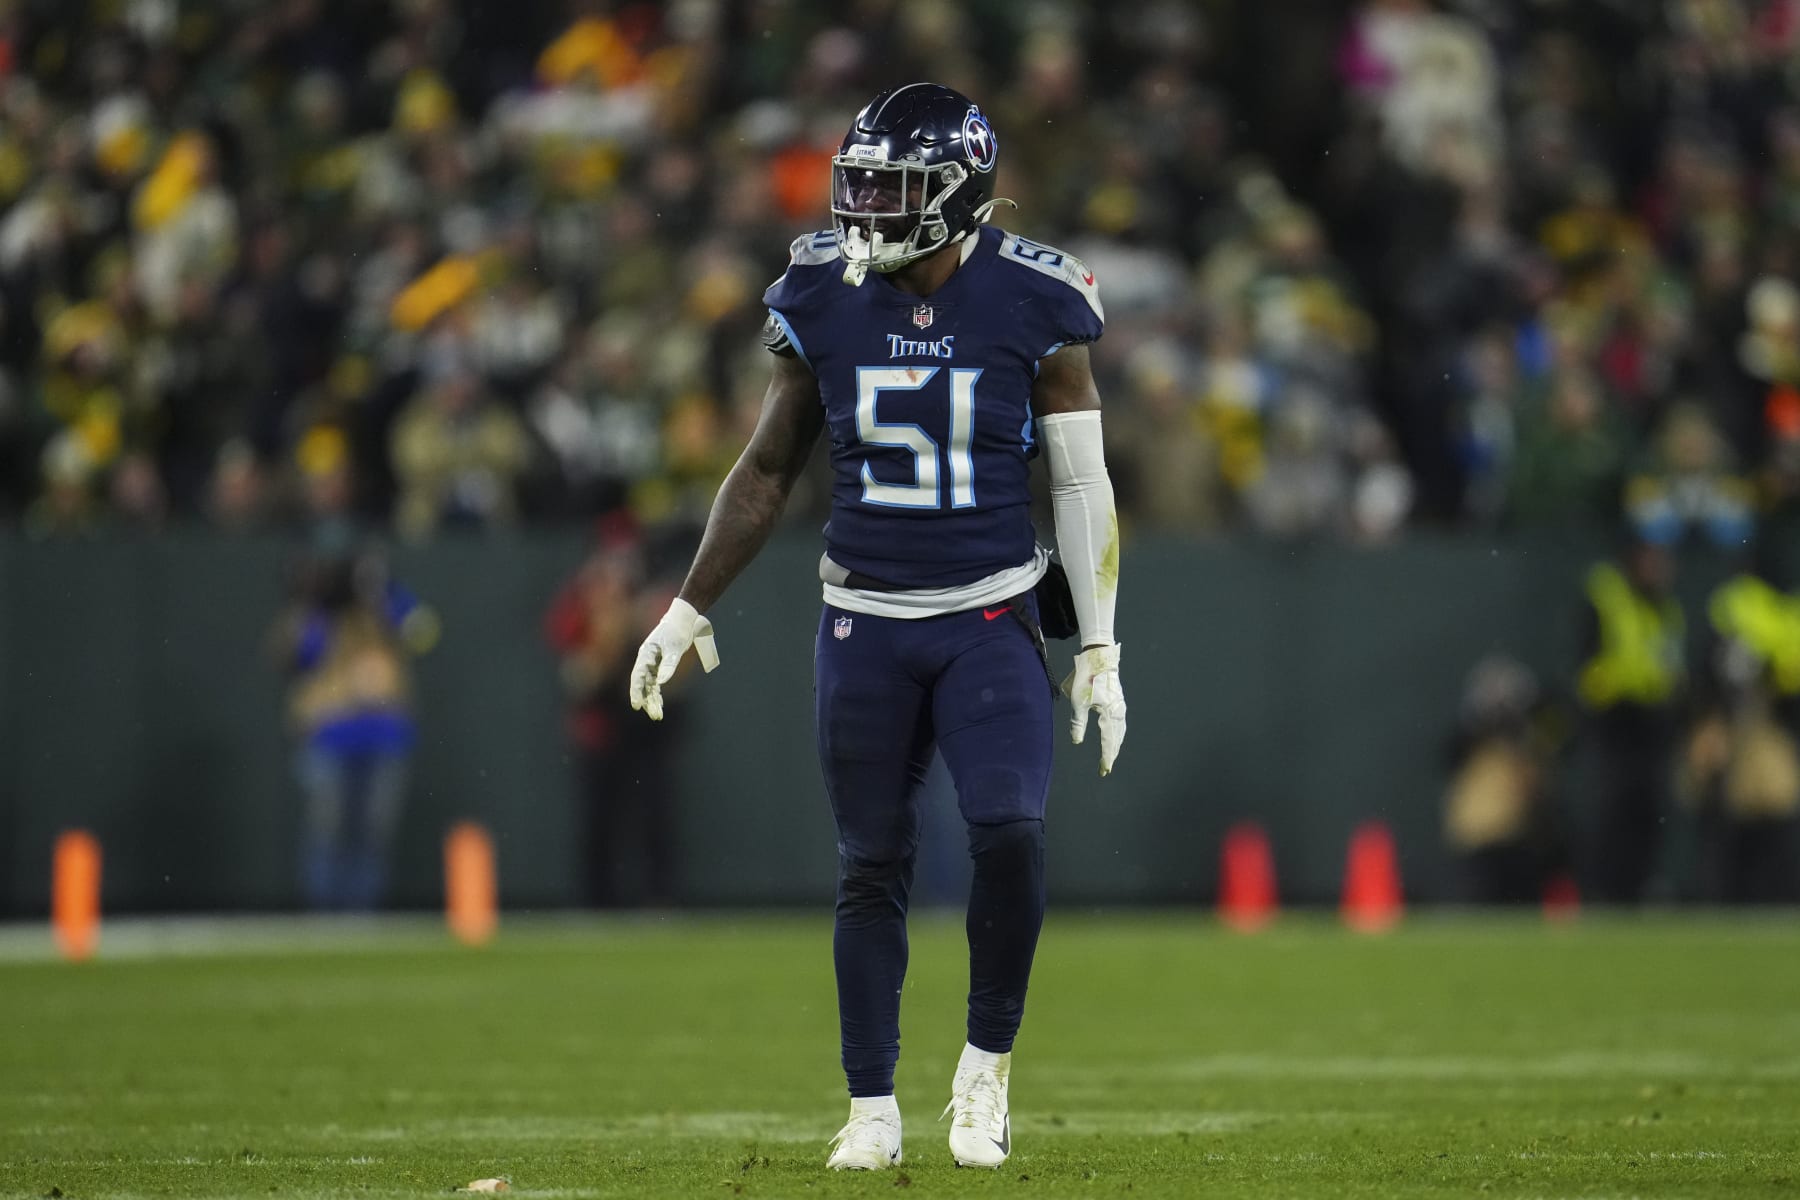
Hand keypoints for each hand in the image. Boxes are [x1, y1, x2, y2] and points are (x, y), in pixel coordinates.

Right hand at [628, 598, 719, 720]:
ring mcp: (652, 664)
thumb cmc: (677, 630)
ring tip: (657, 715)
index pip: (637, 676)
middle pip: (643, 685)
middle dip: (648, 701)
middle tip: (655, 715)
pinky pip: (656, 684)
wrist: (683, 620)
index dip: (636, 692)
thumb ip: (669, 665)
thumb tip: (662, 682)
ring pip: (649, 686)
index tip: (636, 705)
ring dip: (653, 700)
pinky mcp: (660, 666)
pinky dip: (658, 694)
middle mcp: (646, 661)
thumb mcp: (675, 647)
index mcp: (645, 654)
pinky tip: (659, 705)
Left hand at [1061, 643, 1125, 775]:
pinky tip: (1114, 736)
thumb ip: (1078, 723)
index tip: (1104, 771)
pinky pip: (1119, 723)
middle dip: (1110, 754)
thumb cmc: (1087, 678)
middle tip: (1105, 769)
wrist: (1099, 658)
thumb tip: (1077, 741)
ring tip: (1110, 756)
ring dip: (1115, 745)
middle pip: (1116, 739)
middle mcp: (1118, 713)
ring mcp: (1120, 707)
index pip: (1108, 742)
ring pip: (1119, 732)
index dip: (1106, 758)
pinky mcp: (1118, 702)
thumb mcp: (1078, 701)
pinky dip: (1117, 734)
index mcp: (1109, 714)